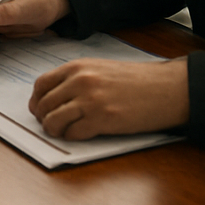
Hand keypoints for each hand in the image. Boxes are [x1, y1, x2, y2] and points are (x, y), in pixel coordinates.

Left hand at [30, 57, 189, 139]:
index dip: (37, 100)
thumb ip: (76, 79)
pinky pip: (73, 133)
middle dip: (43, 118)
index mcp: (77, 67)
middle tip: (50, 125)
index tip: (39, 110)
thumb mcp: (100, 69)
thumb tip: (53, 97)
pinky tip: (80, 134)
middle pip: (44, 104)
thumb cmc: (136, 80)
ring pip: (53, 120)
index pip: (41, 84)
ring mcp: (90, 100)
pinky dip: (72, 137)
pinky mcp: (102, 119)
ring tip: (62, 132)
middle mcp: (80, 81)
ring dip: (54, 130)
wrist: (166, 88)